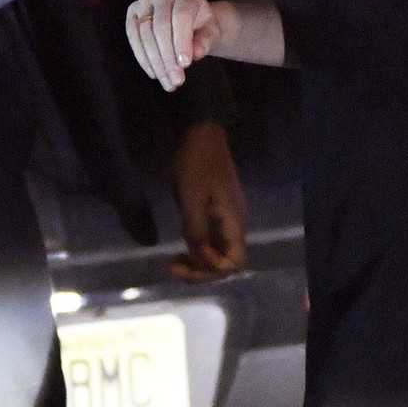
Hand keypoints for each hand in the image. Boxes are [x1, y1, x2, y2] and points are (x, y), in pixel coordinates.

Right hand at [126, 0, 222, 92]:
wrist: (190, 23)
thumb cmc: (202, 27)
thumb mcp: (211, 33)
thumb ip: (205, 41)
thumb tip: (196, 53)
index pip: (181, 15)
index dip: (181, 41)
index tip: (185, 64)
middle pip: (160, 26)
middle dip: (168, 57)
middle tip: (176, 80)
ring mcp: (144, 1)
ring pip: (145, 34)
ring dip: (156, 62)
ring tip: (168, 83)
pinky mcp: (132, 14)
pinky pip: (133, 37)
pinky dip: (143, 58)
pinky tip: (154, 73)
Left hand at [171, 121, 246, 279]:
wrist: (204, 136)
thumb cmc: (197, 164)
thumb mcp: (191, 198)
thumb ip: (196, 230)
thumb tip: (198, 256)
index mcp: (234, 223)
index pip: (233, 263)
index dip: (210, 269)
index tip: (186, 259)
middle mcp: (235, 226)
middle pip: (225, 263)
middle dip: (200, 270)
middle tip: (172, 266)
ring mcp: (228, 221)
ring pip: (217, 254)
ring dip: (197, 262)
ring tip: (173, 261)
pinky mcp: (218, 215)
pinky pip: (212, 241)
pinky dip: (198, 250)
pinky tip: (182, 248)